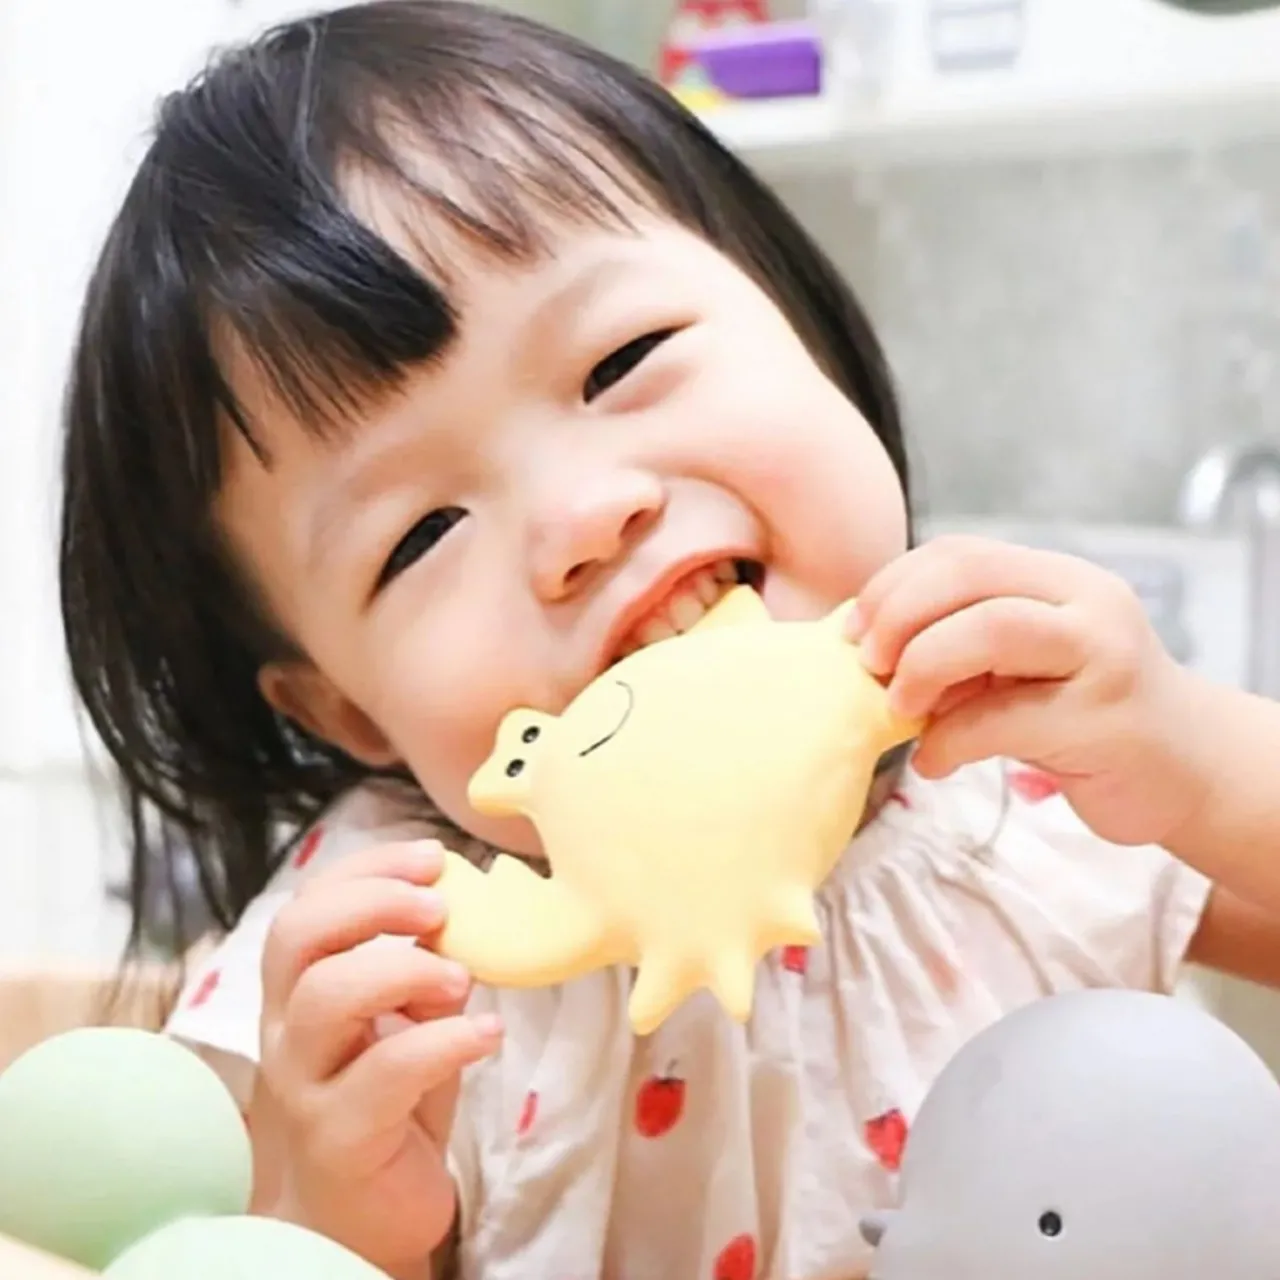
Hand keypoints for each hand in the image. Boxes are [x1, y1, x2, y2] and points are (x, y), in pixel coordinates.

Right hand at [255, 840, 500, 1272]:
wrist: (359, 1218)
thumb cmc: (387, 1104)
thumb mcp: (407, 1021)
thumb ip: (423, 971)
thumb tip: (465, 918)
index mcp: (299, 990)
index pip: (308, 905)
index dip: (367, 869)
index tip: (433, 857)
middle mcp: (286, 1029)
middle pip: (297, 937)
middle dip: (372, 902)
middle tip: (439, 905)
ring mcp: (304, 1084)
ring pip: (326, 997)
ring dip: (403, 968)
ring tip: (462, 978)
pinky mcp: (337, 1137)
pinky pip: (383, 1073)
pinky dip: (445, 1041)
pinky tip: (489, 1036)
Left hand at [849, 535, 1213, 847]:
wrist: (1184, 769)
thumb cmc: (1082, 714)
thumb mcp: (1019, 666)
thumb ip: (959, 647)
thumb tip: (867, 655)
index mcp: (1057, 577)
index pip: (959, 552)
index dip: (892, 584)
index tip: (853, 629)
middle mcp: (1085, 601)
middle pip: (969, 575)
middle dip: (899, 616)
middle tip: (868, 664)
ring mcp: (1103, 655)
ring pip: (991, 628)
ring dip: (922, 666)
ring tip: (897, 708)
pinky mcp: (1106, 720)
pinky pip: (1004, 718)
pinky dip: (949, 741)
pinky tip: (932, 761)